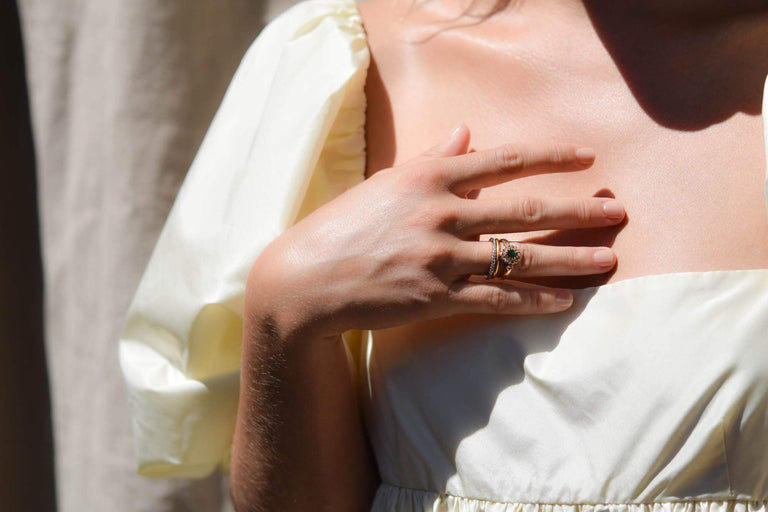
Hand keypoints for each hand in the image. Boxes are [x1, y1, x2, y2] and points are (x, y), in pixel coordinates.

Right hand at [247, 124, 623, 340]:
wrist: (308, 278)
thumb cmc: (345, 226)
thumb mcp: (387, 183)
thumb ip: (432, 159)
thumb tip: (467, 134)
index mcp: (429, 177)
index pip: (503, 161)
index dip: (550, 157)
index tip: (586, 158)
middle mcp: (441, 213)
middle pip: (525, 210)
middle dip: (577, 210)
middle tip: (617, 212)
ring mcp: (440, 257)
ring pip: (519, 257)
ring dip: (570, 259)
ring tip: (608, 260)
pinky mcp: (436, 297)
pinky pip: (496, 299)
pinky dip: (533, 301)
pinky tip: (564, 302)